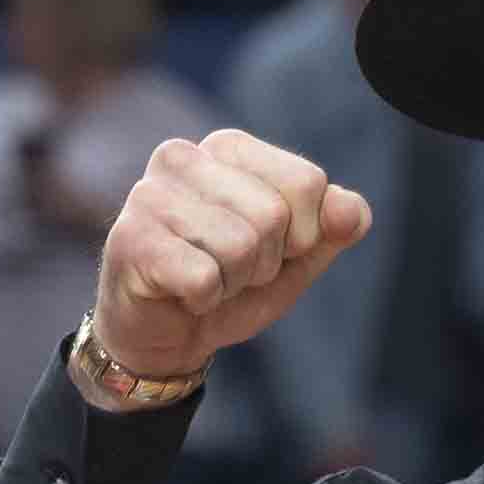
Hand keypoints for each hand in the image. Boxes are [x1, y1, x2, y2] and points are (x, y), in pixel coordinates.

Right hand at [92, 129, 368, 387]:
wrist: (167, 336)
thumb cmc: (230, 286)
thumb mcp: (295, 258)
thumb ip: (332, 229)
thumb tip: (353, 211)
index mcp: (229, 147)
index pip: (307, 183)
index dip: (303, 236)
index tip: (269, 250)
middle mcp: (183, 156)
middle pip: (273, 216)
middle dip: (264, 263)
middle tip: (230, 272)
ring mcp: (149, 194)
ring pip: (239, 247)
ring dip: (232, 284)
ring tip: (205, 280)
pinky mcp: (130, 239)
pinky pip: (203, 279)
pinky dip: (204, 300)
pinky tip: (180, 293)